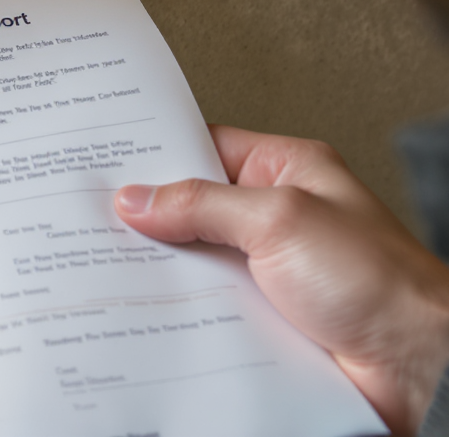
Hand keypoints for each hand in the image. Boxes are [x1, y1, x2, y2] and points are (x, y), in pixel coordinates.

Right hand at [114, 125, 448, 435]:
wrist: (417, 364)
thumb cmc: (380, 282)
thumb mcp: (279, 220)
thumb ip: (201, 203)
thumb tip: (138, 198)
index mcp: (284, 170)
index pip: (200, 146)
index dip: (152, 153)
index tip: (102, 162)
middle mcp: (273, 216)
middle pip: (189, 207)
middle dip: (146, 217)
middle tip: (93, 218)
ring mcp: (265, 268)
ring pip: (191, 260)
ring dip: (160, 269)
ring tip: (113, 267)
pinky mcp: (260, 315)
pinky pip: (203, 304)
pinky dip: (178, 308)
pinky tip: (150, 310)